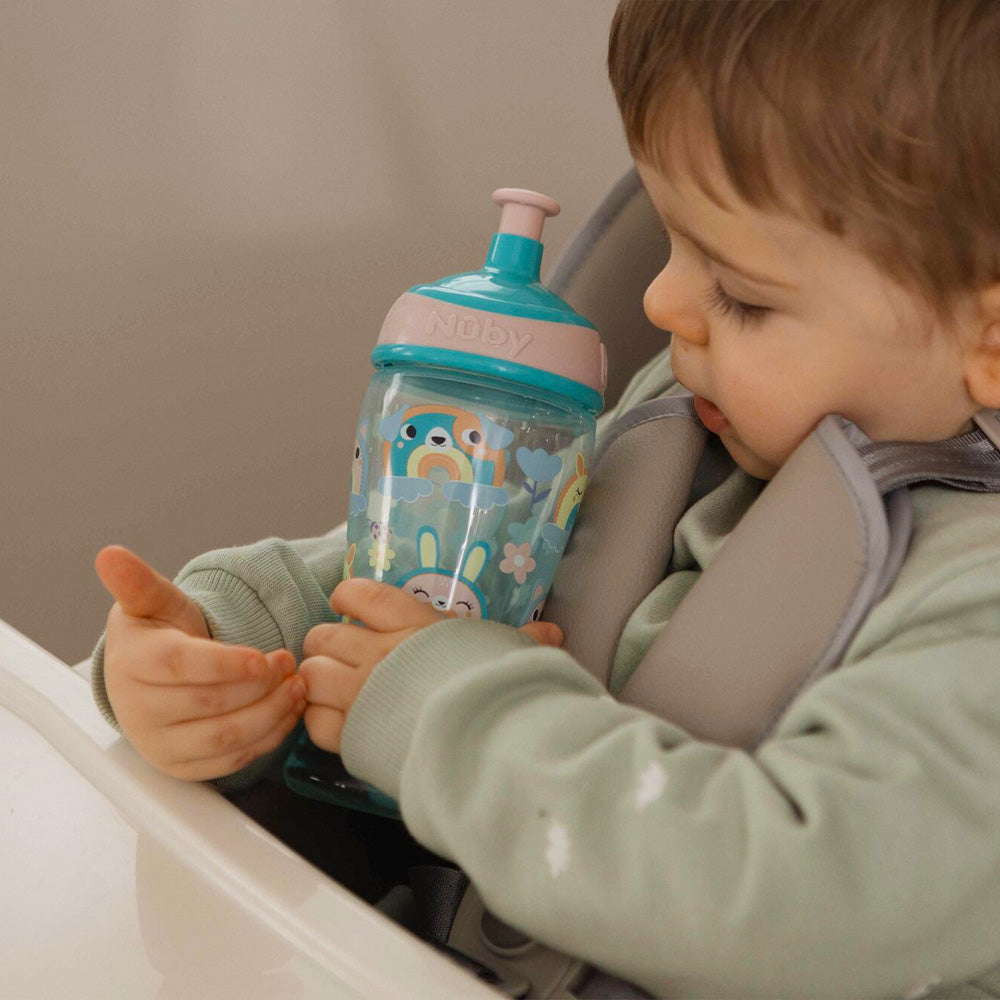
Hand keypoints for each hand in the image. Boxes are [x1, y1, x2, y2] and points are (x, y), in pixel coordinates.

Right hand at [95, 545, 305, 780]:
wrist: (154, 676)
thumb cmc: (160, 633)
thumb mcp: (154, 602)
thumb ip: (140, 582)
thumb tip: (109, 555)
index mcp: (131, 663)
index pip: (180, 667)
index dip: (226, 663)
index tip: (264, 656)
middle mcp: (138, 711)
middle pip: (209, 705)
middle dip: (260, 685)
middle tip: (290, 663)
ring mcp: (159, 745)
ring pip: (225, 739)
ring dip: (271, 713)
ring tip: (297, 687)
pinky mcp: (182, 768)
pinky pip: (231, 762)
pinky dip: (268, 738)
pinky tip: (287, 711)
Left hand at [299, 577, 563, 753]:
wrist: (488, 741)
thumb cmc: (501, 686)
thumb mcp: (511, 653)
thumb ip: (524, 642)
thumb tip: (552, 633)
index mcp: (412, 624)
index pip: (361, 594)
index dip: (347, 596)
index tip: (349, 605)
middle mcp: (378, 653)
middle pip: (324, 636)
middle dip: (326, 644)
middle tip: (341, 656)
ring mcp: (360, 695)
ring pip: (311, 675)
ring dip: (318, 681)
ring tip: (334, 692)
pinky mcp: (352, 737)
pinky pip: (316, 722)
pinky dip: (320, 721)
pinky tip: (338, 725)